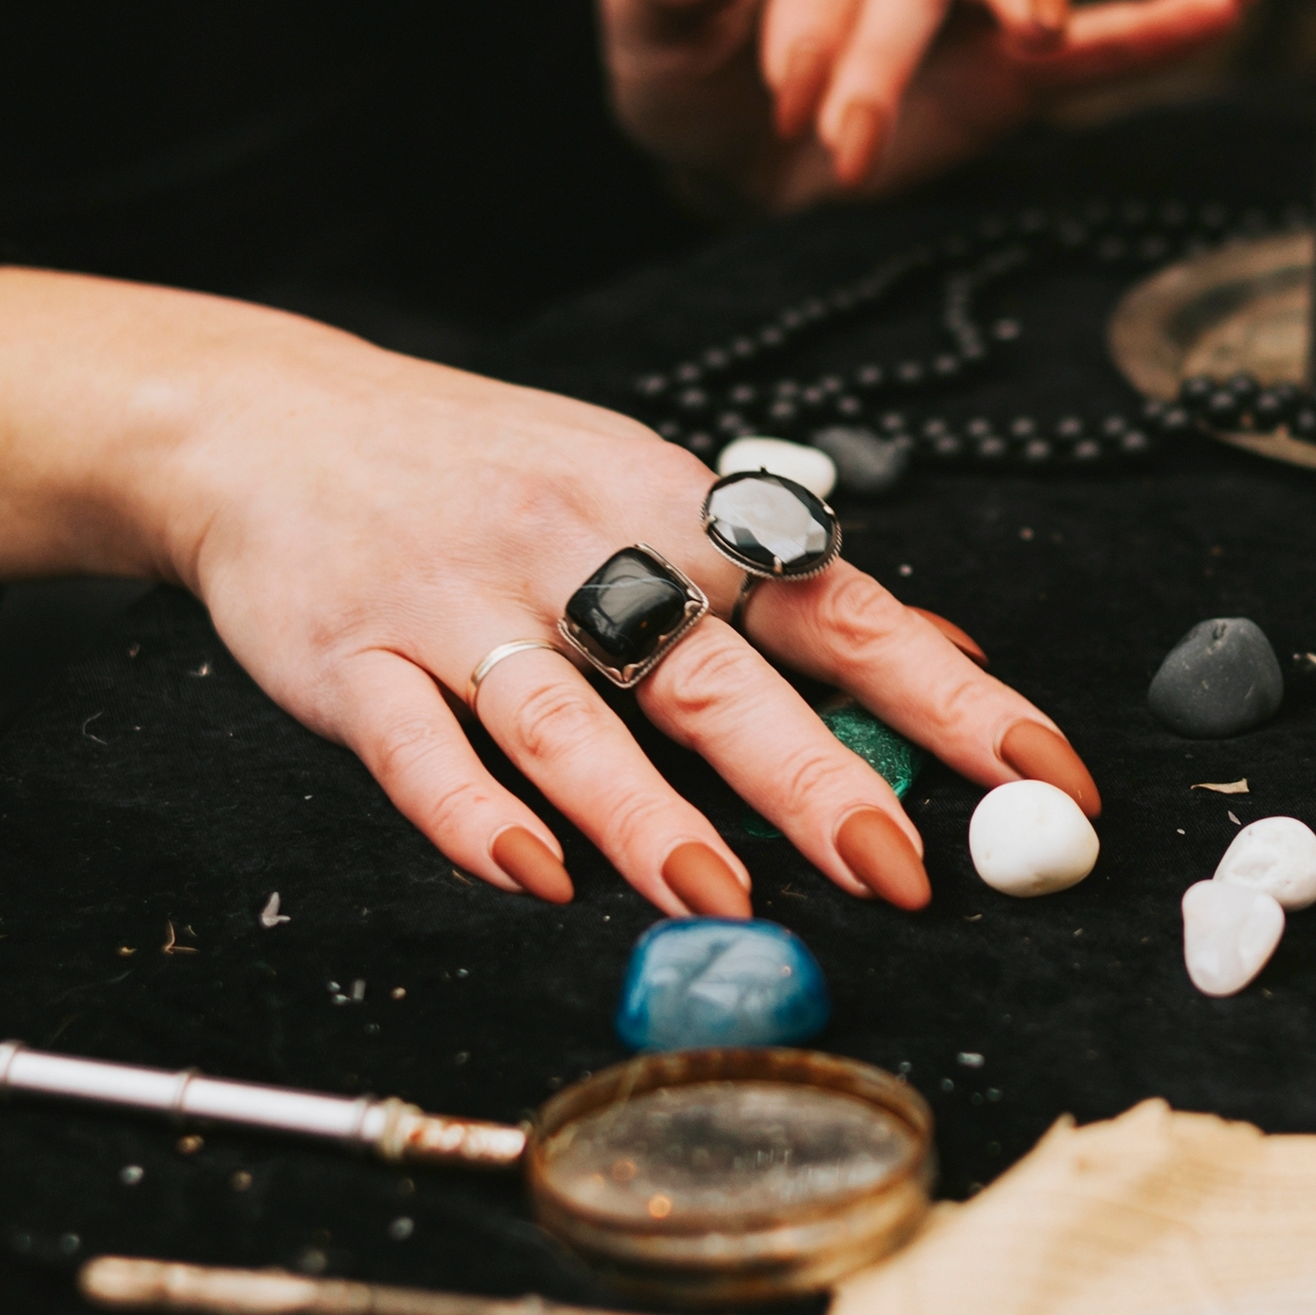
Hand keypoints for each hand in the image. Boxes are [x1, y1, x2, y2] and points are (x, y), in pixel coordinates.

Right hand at [0, 268, 1099, 917]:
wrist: (271, 420)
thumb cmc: (483, 473)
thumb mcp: (642, 492)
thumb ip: (782, 587)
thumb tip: (946, 657)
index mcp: (674, 512)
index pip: (837, 605)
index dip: (946, 693)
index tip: (1044, 774)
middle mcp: (582, 550)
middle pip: (711, 668)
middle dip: (811, 768)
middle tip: (895, 862)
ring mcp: (464, 605)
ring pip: (567, 716)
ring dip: (643, 809)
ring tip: (720, 894)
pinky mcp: (356, 661)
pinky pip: (417, 747)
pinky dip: (469, 812)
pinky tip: (528, 874)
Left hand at [604, 0, 1256, 213]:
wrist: (730, 137)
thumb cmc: (683, 56)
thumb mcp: (652, 25)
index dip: (816, 11)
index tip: (785, 84)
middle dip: (909, 34)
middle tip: (905, 96)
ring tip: (1045, 29)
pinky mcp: (1016, 68)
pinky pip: (1104, 50)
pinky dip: (1163, 31)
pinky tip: (1224, 2)